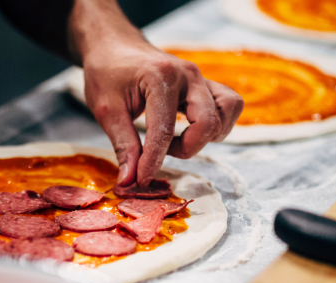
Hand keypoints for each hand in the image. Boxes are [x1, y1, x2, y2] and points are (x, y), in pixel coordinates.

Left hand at [82, 38, 243, 186]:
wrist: (114, 47)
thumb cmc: (107, 74)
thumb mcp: (106, 111)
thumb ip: (123, 146)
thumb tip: (130, 182)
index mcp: (160, 77)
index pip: (164, 129)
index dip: (153, 161)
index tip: (140, 180)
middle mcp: (188, 75)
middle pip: (207, 123)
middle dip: (185, 149)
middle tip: (157, 152)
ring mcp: (201, 78)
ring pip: (228, 111)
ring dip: (207, 136)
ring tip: (177, 140)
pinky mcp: (206, 85)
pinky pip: (229, 105)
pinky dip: (217, 124)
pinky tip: (190, 131)